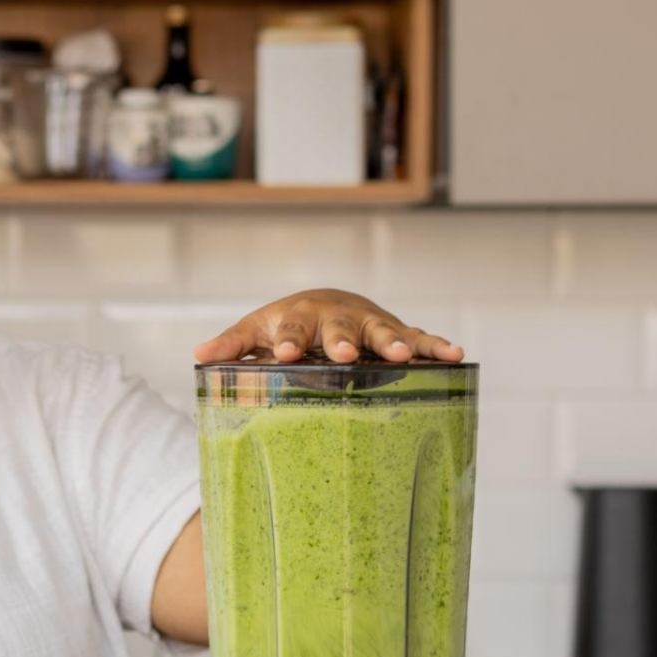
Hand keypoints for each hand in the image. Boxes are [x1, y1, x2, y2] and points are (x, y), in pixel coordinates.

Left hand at [195, 288, 462, 364]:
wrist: (323, 300)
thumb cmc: (285, 324)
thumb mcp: (256, 332)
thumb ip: (232, 345)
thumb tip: (199, 354)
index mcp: (299, 318)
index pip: (292, 330)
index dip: (290, 342)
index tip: (287, 355)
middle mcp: (335, 317)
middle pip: (340, 328)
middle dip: (344, 340)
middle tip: (347, 353)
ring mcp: (367, 322)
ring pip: (383, 330)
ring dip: (394, 341)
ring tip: (407, 356)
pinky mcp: (394, 330)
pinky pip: (419, 336)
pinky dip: (436, 344)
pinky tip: (456, 354)